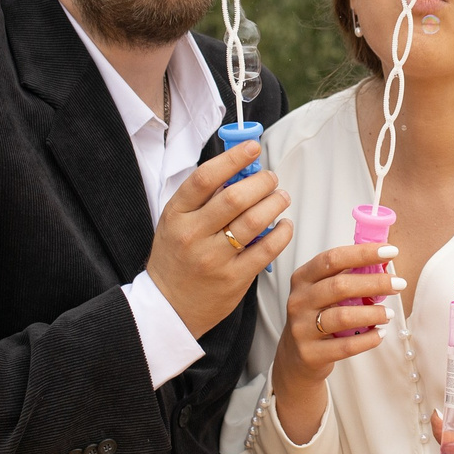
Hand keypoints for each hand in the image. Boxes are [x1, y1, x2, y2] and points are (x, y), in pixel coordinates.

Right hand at [145, 143, 292, 335]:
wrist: (169, 306)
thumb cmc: (176, 258)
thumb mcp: (176, 222)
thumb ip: (202, 198)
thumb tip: (240, 169)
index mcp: (176, 215)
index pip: (206, 178)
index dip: (233, 159)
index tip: (252, 148)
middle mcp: (193, 235)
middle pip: (235, 197)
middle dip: (262, 182)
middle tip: (272, 179)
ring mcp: (213, 258)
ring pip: (254, 221)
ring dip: (275, 203)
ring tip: (281, 197)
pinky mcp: (234, 278)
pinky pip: (266, 249)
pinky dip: (282, 232)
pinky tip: (284, 224)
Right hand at [268, 241, 403, 442]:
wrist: (295, 356)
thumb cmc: (316, 316)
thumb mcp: (321, 291)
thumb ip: (344, 276)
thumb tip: (383, 262)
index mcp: (302, 278)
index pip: (332, 258)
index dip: (363, 253)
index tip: (391, 251)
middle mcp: (299, 301)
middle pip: (339, 286)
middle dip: (375, 283)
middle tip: (399, 283)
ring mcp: (302, 328)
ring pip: (343, 317)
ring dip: (373, 313)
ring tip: (389, 313)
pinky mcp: (310, 353)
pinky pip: (346, 346)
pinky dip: (368, 339)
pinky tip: (380, 334)